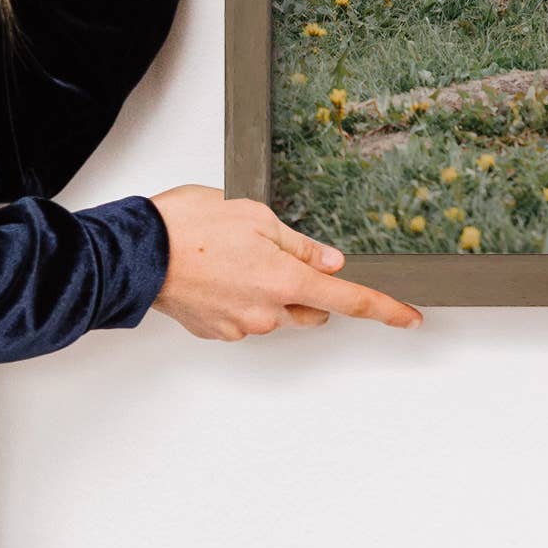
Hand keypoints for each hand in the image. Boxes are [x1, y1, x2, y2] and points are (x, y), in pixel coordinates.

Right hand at [146, 188, 421, 338]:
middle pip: (310, 307)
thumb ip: (300, 245)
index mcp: (284, 281)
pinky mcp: (215, 331)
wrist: (136, 252)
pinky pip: (245, 317)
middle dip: (307, 286)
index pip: (348, 299)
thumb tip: (330, 262)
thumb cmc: (190, 226)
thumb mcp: (257, 217)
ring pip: (275, 312)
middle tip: (277, 251)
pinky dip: (242, 297)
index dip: (384, 309)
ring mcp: (240, 326)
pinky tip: (220, 272)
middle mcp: (266, 312)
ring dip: (270, 289)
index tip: (410, 319)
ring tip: (236, 254)